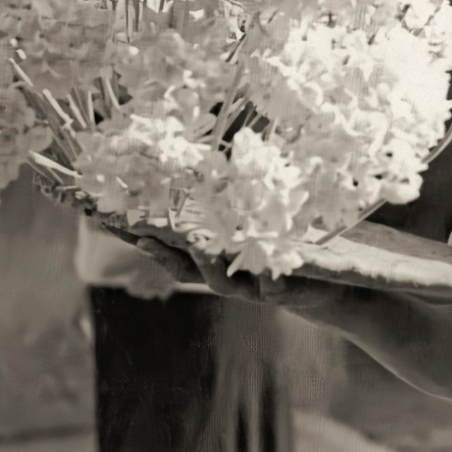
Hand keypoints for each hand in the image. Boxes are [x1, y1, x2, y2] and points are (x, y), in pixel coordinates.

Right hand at [115, 220, 345, 314]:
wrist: (327, 284)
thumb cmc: (288, 245)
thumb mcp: (260, 219)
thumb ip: (235, 201)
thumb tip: (209, 161)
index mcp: (216, 258)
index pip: (174, 252)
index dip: (149, 243)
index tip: (124, 228)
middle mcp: (227, 276)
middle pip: (188, 269)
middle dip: (166, 253)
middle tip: (147, 236)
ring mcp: (252, 286)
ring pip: (221, 281)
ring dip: (207, 262)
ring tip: (197, 243)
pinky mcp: (282, 290)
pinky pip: (272, 285)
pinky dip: (269, 276)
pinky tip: (267, 265)